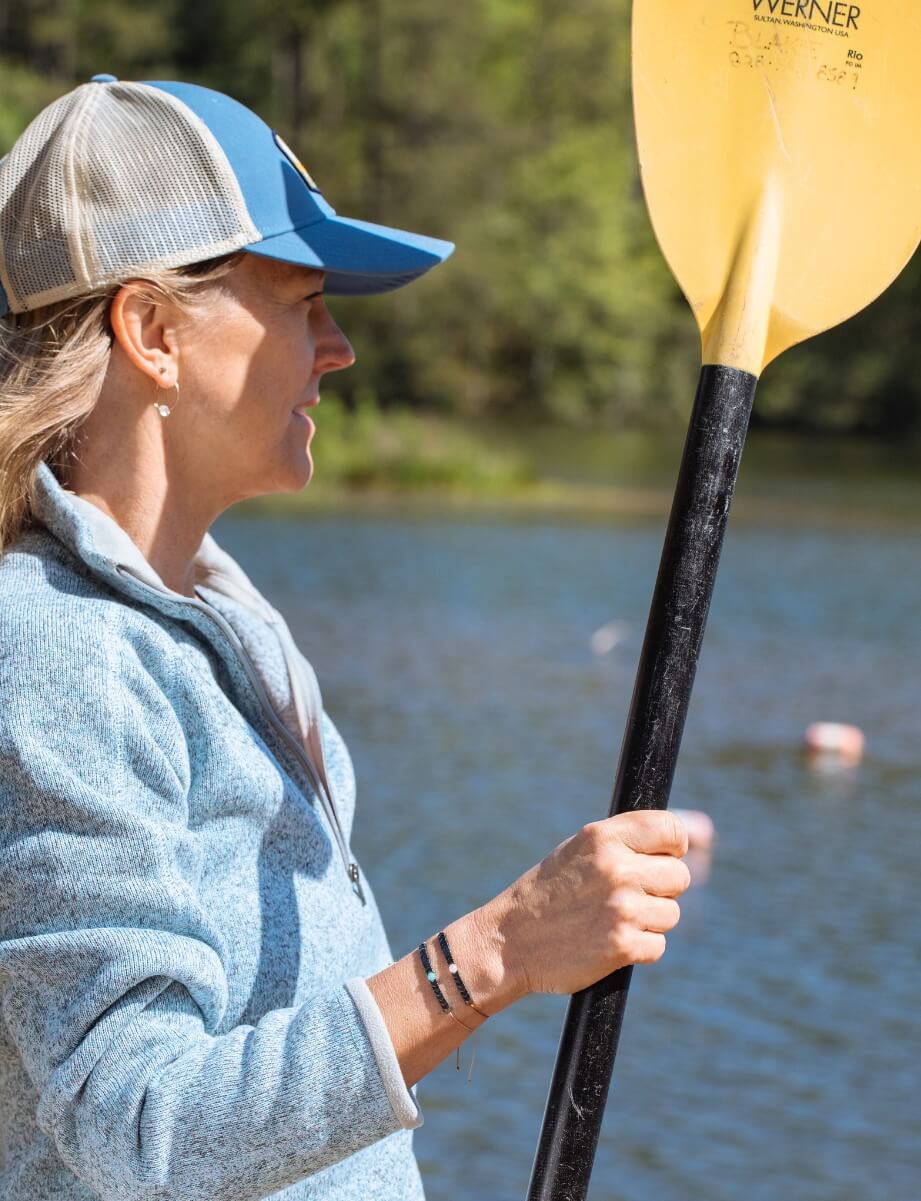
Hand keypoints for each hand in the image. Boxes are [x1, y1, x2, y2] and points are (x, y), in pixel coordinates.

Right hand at [485, 810, 690, 999]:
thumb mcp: (580, 850)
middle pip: (680, 876)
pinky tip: (609, 942)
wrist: (510, 941)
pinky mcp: (623, 945)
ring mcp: (621, 908)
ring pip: (671, 913)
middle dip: (661, 890)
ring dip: (649, 922)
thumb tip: (683, 840)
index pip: (672, 831)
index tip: (662, 859)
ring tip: (611, 920)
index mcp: (604, 837)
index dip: (673, 848)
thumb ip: (624, 842)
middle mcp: (616, 868)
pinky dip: (638, 949)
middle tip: (628, 897)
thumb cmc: (549, 892)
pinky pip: (658, 945)